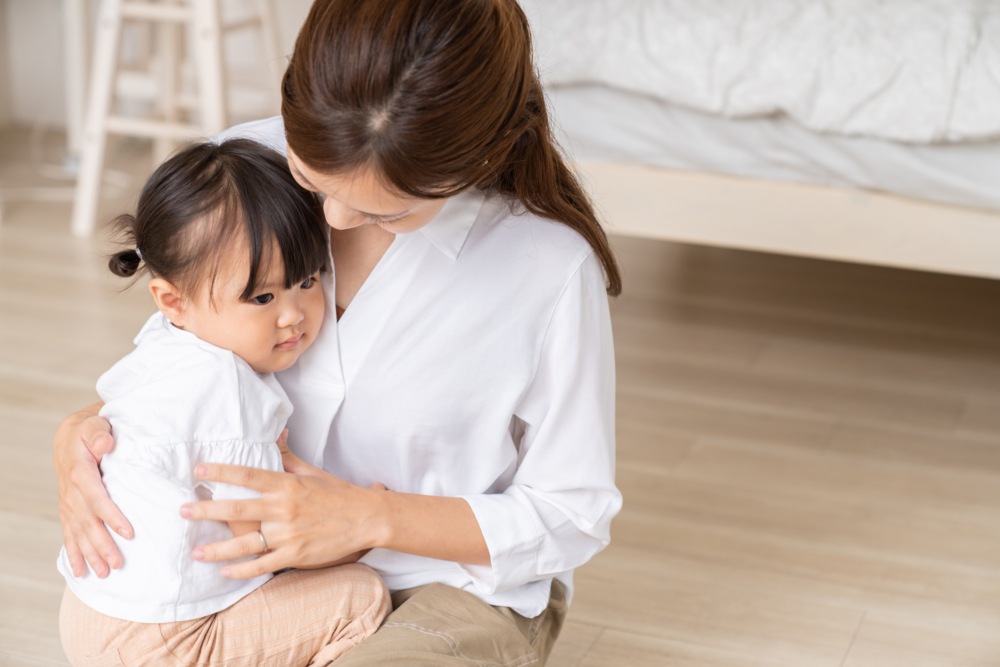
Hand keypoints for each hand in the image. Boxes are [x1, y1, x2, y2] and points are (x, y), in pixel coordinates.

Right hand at [54, 403, 132, 577]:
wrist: (72, 434)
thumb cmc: (90, 429)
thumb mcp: (95, 424)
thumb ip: (99, 433)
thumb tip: (106, 442)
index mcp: (80, 471)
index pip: (97, 498)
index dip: (112, 516)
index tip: (129, 533)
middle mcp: (71, 491)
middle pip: (88, 522)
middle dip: (102, 545)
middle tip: (118, 564)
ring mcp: (68, 503)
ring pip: (79, 532)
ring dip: (91, 554)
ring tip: (105, 573)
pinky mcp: (69, 509)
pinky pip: (70, 534)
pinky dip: (74, 553)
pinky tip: (80, 572)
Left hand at [182, 431, 387, 578]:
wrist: (366, 519)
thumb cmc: (338, 494)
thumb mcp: (312, 472)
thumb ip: (288, 457)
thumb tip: (277, 433)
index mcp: (287, 485)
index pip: (248, 476)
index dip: (221, 472)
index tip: (199, 471)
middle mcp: (284, 509)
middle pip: (237, 510)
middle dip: (206, 511)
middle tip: (182, 510)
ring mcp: (289, 534)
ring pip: (245, 544)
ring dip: (216, 548)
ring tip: (195, 550)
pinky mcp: (295, 555)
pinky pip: (262, 565)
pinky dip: (241, 570)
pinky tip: (224, 571)